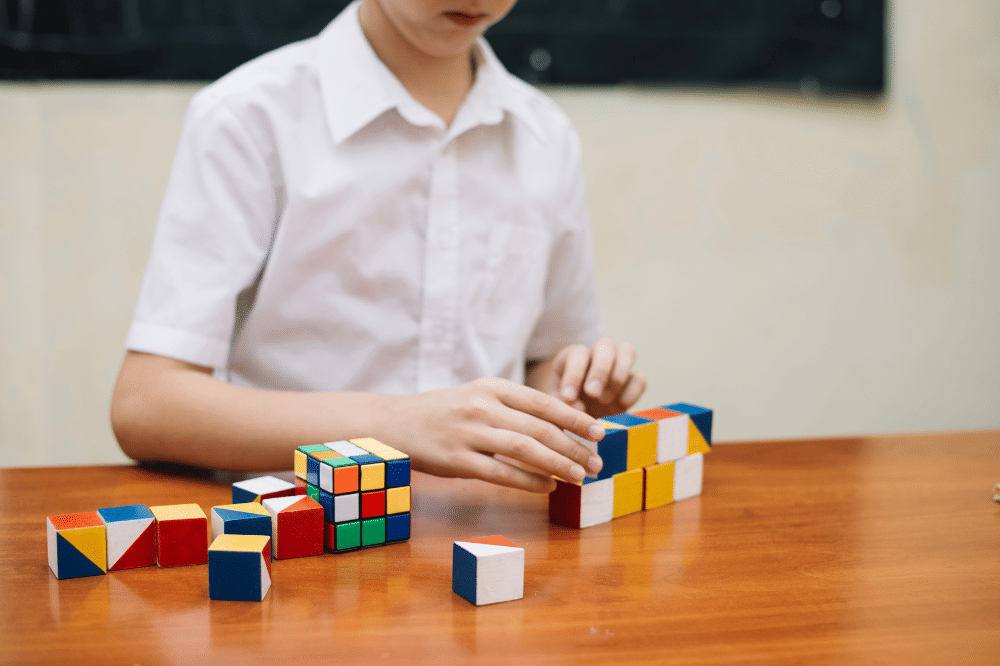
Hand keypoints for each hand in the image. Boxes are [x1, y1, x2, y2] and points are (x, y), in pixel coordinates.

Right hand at [377, 378, 605, 492]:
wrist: (395, 422)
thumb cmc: (444, 412)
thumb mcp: (479, 397)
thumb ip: (514, 409)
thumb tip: (561, 427)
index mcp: (492, 387)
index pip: (544, 402)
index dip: (576, 418)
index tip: (599, 432)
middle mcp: (483, 407)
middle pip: (540, 428)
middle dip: (574, 448)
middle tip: (596, 463)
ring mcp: (469, 433)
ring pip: (525, 450)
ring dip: (558, 466)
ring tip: (580, 478)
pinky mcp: (457, 460)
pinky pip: (501, 473)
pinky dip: (529, 482)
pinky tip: (548, 488)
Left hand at [552, 338, 646, 418]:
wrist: (580, 421)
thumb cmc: (564, 408)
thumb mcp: (557, 406)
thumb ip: (564, 405)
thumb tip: (579, 407)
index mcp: (573, 356)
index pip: (577, 353)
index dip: (573, 374)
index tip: (568, 398)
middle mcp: (597, 354)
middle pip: (606, 345)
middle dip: (600, 370)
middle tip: (592, 394)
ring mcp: (618, 364)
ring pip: (628, 351)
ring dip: (618, 377)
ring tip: (605, 401)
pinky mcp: (632, 381)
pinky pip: (640, 378)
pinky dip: (632, 393)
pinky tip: (618, 408)